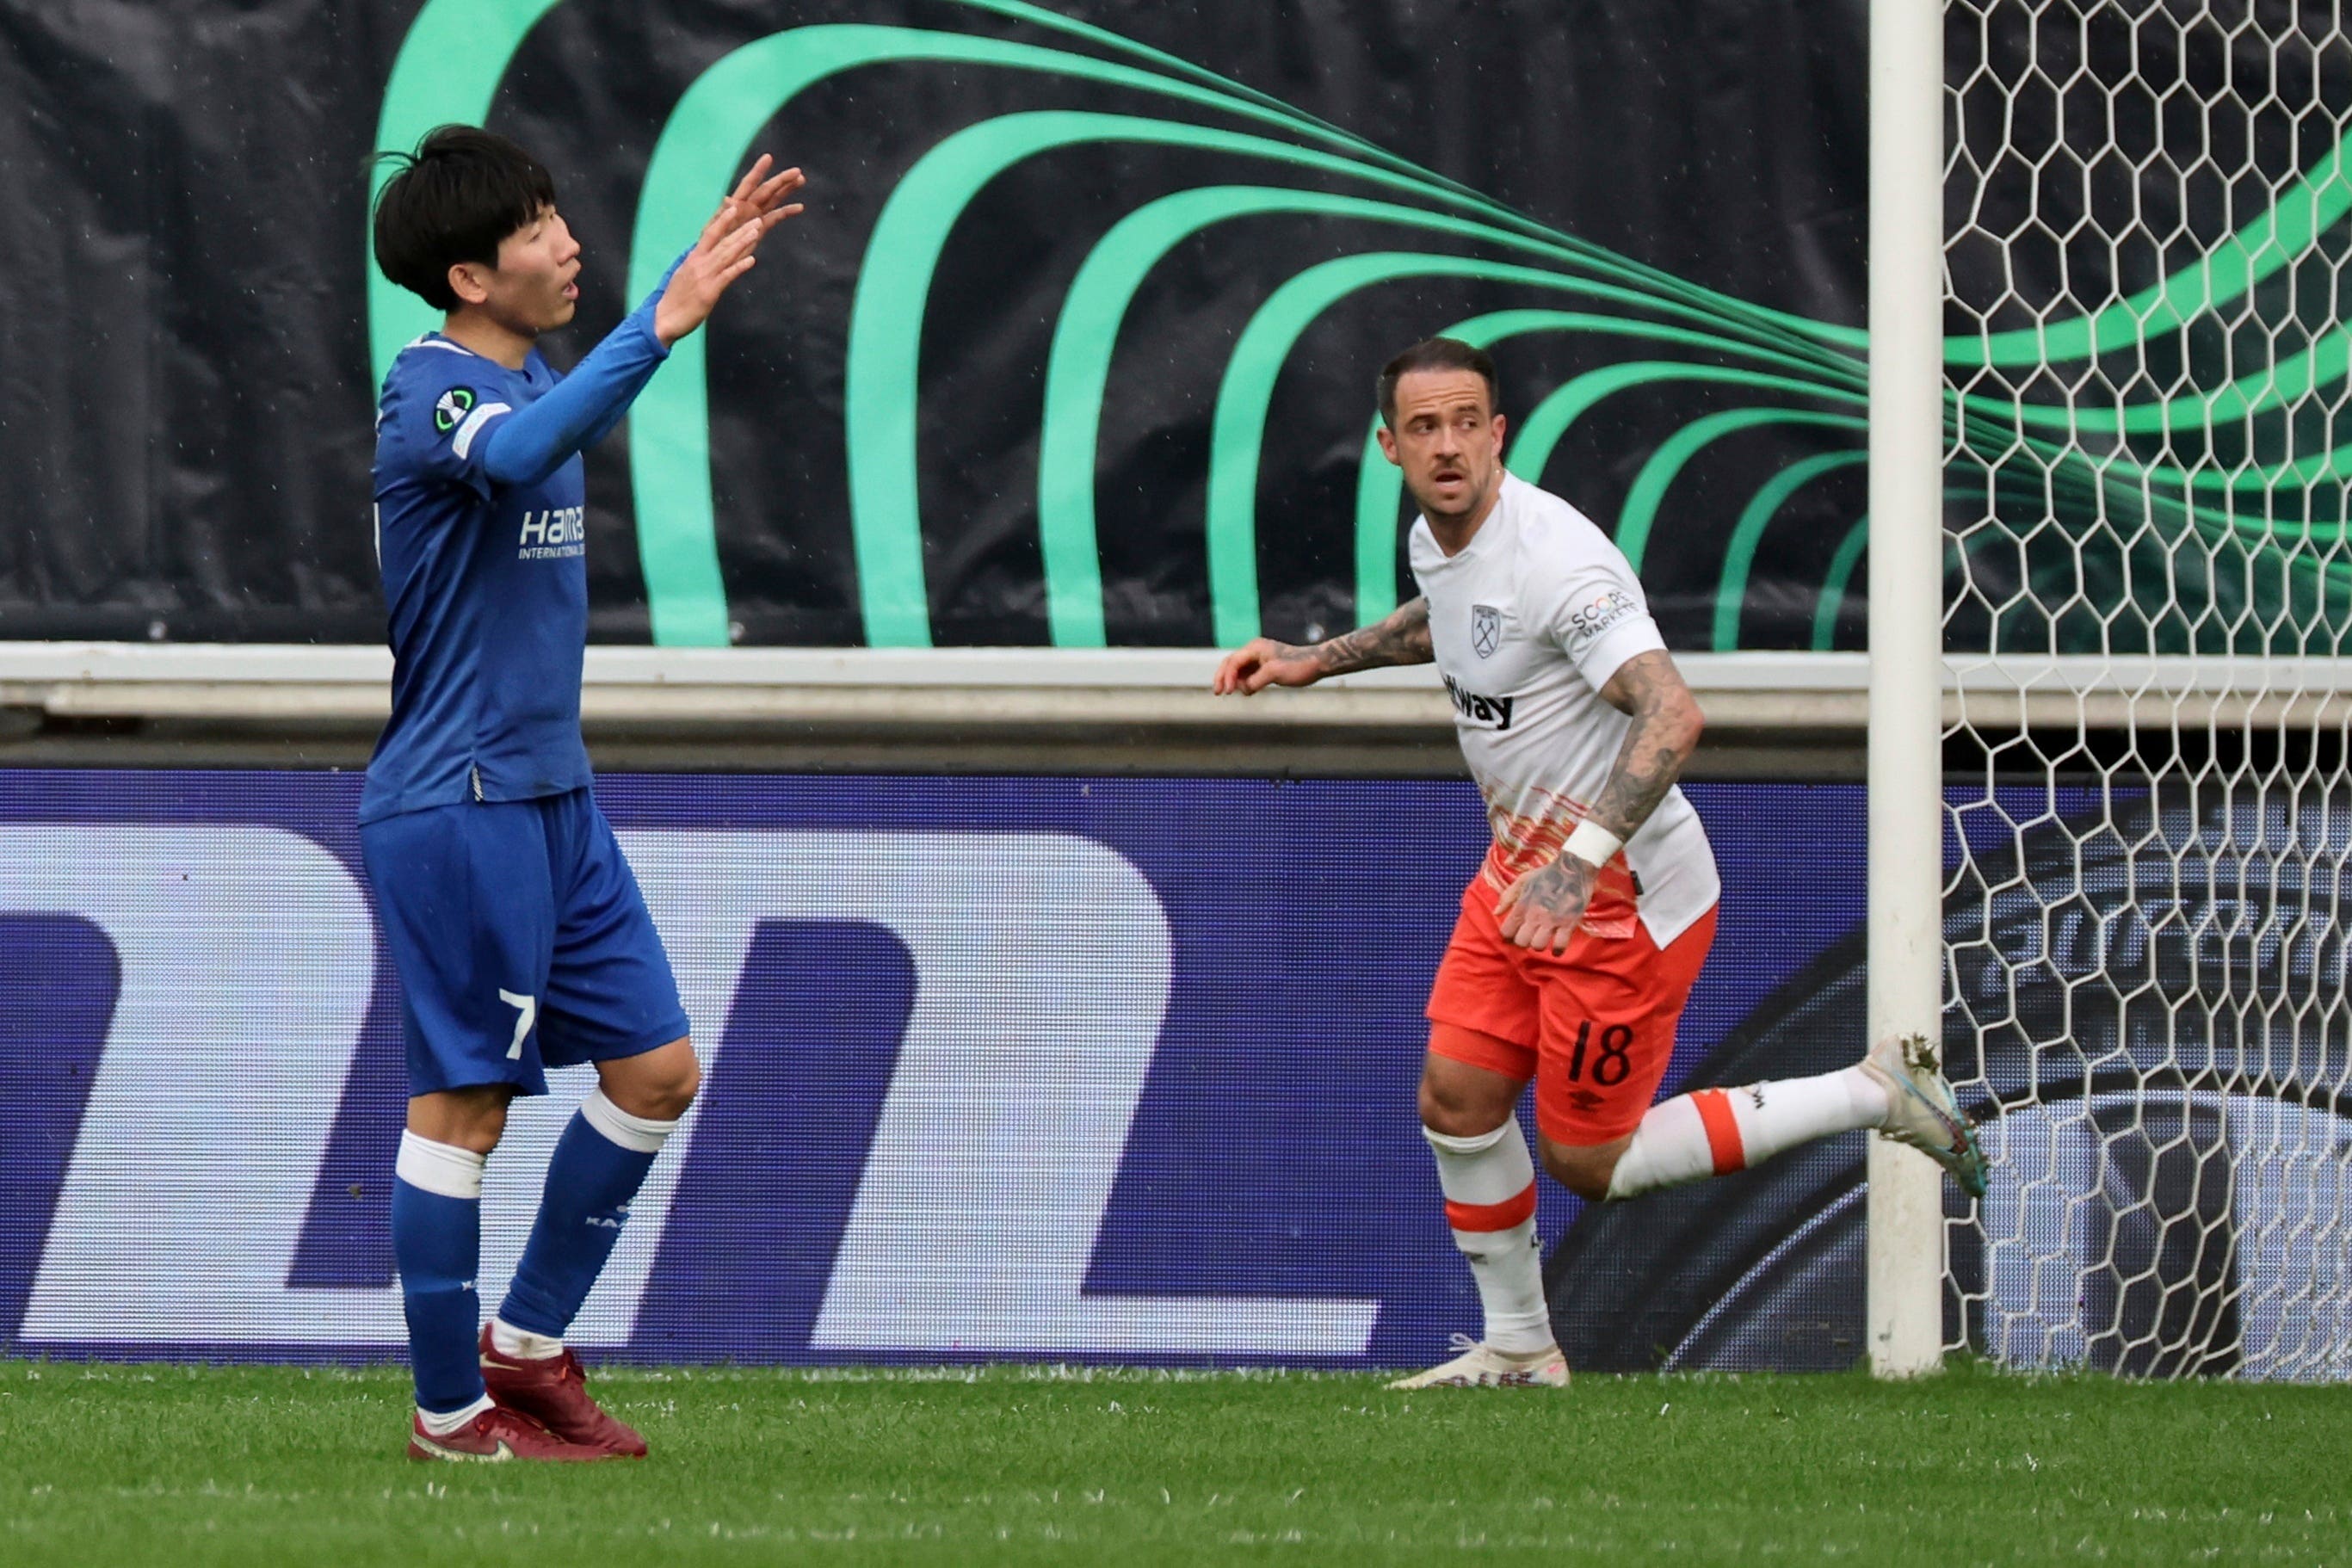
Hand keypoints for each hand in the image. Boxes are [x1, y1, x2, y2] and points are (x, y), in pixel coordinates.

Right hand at [653, 155, 806, 346]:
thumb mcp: (687, 277)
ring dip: (743, 242)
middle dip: (740, 229)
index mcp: (694, 258)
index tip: (733, 206)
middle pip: (722, 242)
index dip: (723, 220)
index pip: (709, 234)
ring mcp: (704, 277)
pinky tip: (751, 260)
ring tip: (757, 231)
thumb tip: (707, 258)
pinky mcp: (709, 292)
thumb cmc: (676, 300)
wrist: (663, 319)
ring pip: (726, 255)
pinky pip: (726, 277)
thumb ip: (699, 266)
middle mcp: (699, 263)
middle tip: (756, 218)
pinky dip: (739, 267)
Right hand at [1212, 638, 1322, 694]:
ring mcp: (1259, 658)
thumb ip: (1256, 680)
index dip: (1228, 677)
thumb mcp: (1275, 673)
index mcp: (1255, 648)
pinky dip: (1243, 682)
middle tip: (1217, 693)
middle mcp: (1254, 651)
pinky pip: (1248, 674)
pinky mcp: (1264, 667)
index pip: (1233, 661)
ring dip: (1232, 681)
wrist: (1316, 664)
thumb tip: (1244, 689)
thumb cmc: (1298, 665)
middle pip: (1230, 663)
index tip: (1229, 692)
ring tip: (1229, 693)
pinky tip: (1243, 691)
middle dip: (1223, 677)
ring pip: (1238, 669)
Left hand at [1494, 852, 1595, 953]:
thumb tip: (1496, 912)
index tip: (1513, 935)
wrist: (1573, 868)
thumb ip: (1508, 896)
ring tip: (1543, 939)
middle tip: (1529, 937)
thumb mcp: (1523, 880)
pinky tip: (1556, 948)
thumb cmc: (1546, 874)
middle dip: (1523, 942)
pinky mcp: (1569, 923)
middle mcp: (1534, 915)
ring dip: (1539, 945)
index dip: (1508, 936)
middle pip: (1521, 942)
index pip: (1506, 931)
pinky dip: (1557, 950)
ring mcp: (1552, 921)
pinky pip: (1559, 945)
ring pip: (1538, 946)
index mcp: (1522, 905)